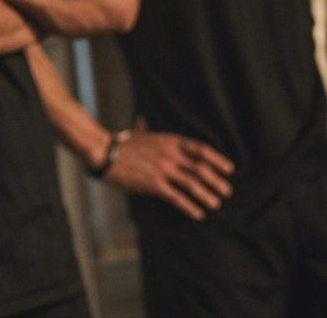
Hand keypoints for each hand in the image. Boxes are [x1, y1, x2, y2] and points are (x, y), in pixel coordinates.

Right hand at [104, 120, 233, 219]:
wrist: (106, 153)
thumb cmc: (122, 143)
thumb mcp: (139, 133)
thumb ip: (145, 128)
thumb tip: (142, 120)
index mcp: (170, 141)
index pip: (200, 149)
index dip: (217, 160)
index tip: (229, 169)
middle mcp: (170, 155)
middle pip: (201, 169)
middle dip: (216, 181)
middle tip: (226, 191)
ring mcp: (163, 169)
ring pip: (192, 184)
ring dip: (206, 196)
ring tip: (214, 204)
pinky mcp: (154, 184)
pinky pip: (177, 198)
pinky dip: (190, 207)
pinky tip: (197, 213)